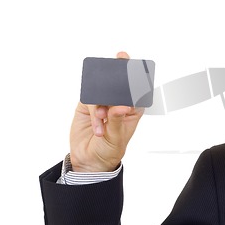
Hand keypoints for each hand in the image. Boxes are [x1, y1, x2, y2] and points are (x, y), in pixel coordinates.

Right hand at [69, 52, 144, 171]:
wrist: (90, 161)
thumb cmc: (110, 150)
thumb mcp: (117, 137)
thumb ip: (117, 120)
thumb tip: (121, 106)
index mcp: (133, 109)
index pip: (137, 89)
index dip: (136, 75)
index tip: (132, 63)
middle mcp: (118, 103)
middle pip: (119, 84)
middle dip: (117, 76)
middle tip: (115, 65)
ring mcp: (103, 104)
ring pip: (102, 92)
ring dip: (102, 105)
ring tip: (102, 119)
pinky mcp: (87, 107)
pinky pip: (90, 102)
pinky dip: (93, 114)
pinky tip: (97, 127)